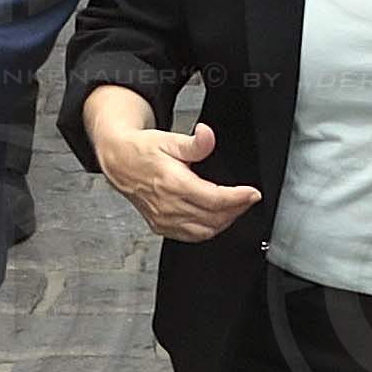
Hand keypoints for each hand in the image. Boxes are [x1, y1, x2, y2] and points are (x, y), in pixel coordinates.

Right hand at [92, 115, 260, 242]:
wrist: (118, 161)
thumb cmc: (142, 150)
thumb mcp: (169, 139)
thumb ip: (194, 142)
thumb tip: (208, 135)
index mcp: (173, 184)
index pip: (215, 200)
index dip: (238, 198)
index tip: (253, 193)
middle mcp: (168, 206)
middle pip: (213, 218)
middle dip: (236, 209)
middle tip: (248, 198)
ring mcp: (164, 219)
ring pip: (204, 231)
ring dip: (224, 222)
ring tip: (235, 208)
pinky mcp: (160, 226)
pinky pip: (191, 236)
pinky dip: (207, 230)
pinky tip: (214, 219)